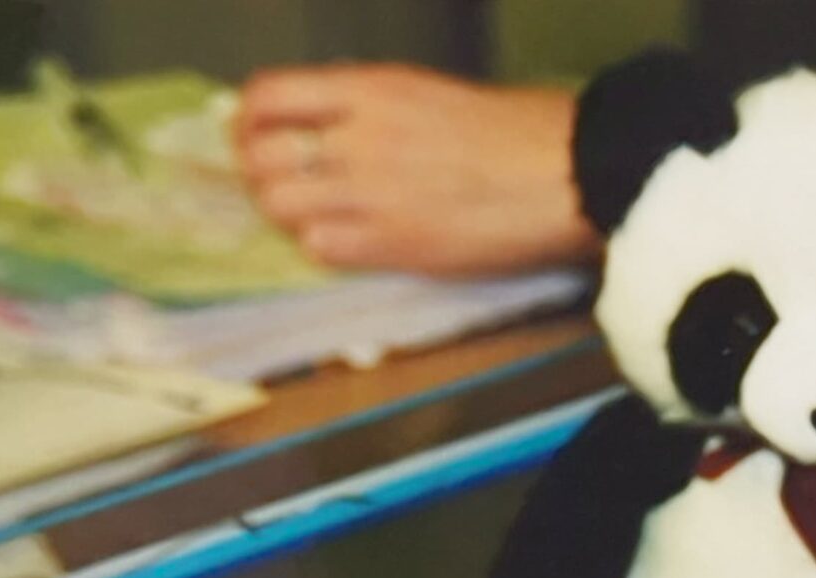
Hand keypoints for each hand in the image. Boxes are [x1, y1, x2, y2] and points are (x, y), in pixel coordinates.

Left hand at [235, 64, 592, 275]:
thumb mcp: (427, 92)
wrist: (568, 174)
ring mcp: (373, 197)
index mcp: (370, 90)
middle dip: (259, 170)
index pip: (267, 97)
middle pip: (262, 158)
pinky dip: (321, 244)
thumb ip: (367, 107)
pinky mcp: (394, 247)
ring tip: (312, 211)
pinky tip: (346, 238)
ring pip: (282, 207)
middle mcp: (360, 140)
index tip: (252, 132)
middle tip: (277, 179)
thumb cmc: (517, 129)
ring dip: (288, 211)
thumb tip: (320, 124)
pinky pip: (321, 248)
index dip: (246, 119)